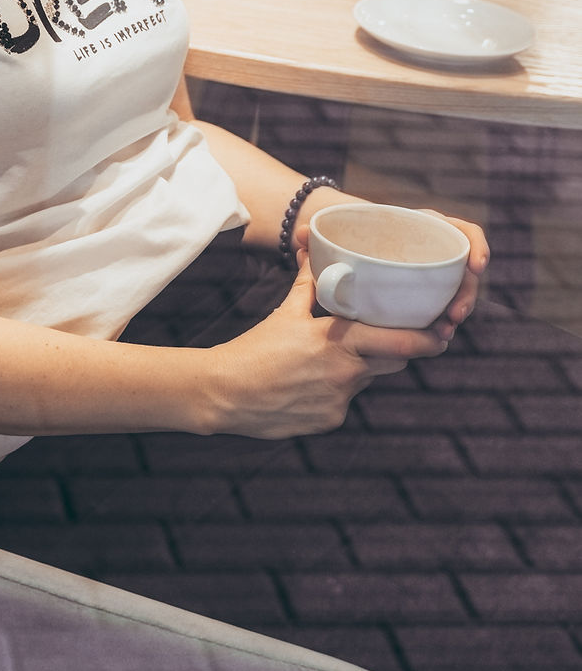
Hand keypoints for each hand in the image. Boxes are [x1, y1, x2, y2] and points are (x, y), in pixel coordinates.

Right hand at [205, 255, 450, 440]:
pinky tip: (311, 382)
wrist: (226, 393)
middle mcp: (345, 373)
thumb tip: (313, 250)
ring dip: (362, 366)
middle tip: (397, 337)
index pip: (397, 341)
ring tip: (334, 356)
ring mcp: (339, 400)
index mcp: (337, 341)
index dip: (425, 339)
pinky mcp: (331, 420)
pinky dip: (338, 388)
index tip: (443, 333)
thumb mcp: (285, 312)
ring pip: (367, 379)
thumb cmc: (255, 349)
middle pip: (392, 362)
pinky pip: (346, 400)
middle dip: (396, 350)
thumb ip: (308, 284)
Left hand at [292, 206, 489, 341]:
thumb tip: (300, 237)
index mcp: (421, 225)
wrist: (344, 247)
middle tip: (453, 317)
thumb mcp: (336, 232)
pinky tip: (435, 336)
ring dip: (456, 311)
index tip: (477, 266)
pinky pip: (443, 307)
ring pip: (457, 292)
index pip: (462, 229)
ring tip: (443, 332)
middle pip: (464, 268)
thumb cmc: (345, 235)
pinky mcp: (427, 294)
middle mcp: (433, 247)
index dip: (476, 245)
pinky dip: (442, 321)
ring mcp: (433, 272)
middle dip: (466, 293)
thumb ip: (318, 235)